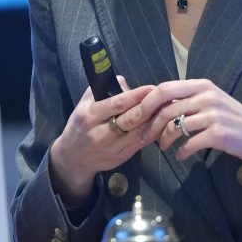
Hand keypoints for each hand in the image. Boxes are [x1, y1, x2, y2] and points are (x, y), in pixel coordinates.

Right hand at [49, 76, 154, 204]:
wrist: (74, 158)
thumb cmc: (80, 125)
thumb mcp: (83, 105)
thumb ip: (101, 91)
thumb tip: (125, 83)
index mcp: (89, 116)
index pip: (115, 105)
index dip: (135, 96)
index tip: (150, 88)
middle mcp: (100, 133)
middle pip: (129, 120)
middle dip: (149, 108)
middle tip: (164, 97)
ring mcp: (112, 147)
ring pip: (138, 133)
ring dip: (155, 120)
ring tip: (167, 108)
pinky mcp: (121, 157)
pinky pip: (141, 143)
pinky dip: (153, 132)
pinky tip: (163, 123)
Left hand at [132, 79, 241, 172]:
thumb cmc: (232, 119)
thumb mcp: (211, 101)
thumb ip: (188, 99)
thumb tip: (156, 104)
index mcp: (202, 85)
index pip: (164, 88)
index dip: (147, 102)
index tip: (138, 116)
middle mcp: (206, 96)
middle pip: (166, 109)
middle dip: (151, 125)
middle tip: (145, 138)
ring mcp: (212, 114)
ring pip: (174, 126)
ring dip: (164, 140)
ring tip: (164, 147)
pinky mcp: (217, 133)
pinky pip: (189, 143)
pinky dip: (181, 152)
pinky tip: (181, 155)